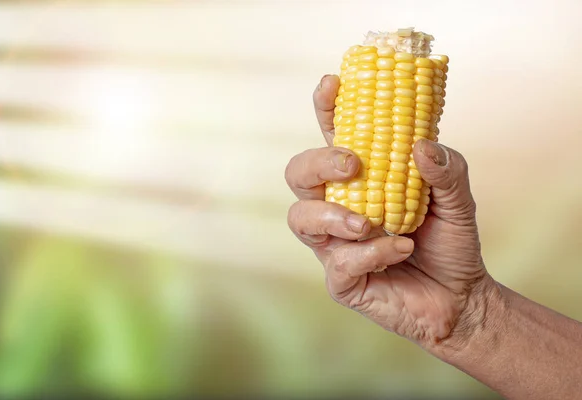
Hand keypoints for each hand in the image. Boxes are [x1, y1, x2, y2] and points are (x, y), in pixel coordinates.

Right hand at [285, 75, 495, 348]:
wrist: (460, 298)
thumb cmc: (450, 243)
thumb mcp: (458, 199)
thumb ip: (446, 169)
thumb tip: (420, 145)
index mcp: (361, 181)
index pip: (334, 137)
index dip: (327, 109)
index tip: (332, 84)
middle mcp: (338, 207)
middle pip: (298, 174)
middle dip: (318, 163)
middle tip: (353, 164)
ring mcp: (334, 244)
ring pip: (301, 219)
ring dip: (334, 216)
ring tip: (369, 223)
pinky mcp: (340, 280)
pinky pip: (338, 263)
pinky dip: (372, 253)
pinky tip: (401, 249)